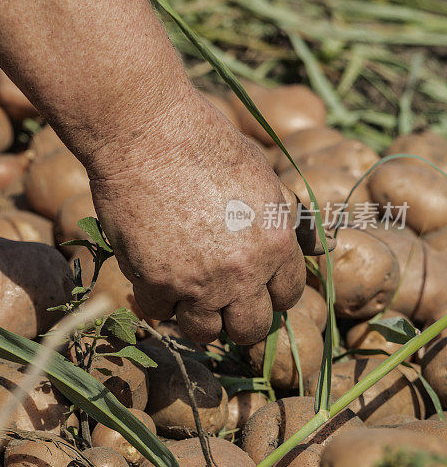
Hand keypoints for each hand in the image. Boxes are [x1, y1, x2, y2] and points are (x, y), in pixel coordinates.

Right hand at [87, 91, 320, 344]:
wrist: (145, 134)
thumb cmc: (202, 142)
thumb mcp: (261, 174)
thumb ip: (286, 218)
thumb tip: (321, 247)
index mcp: (276, 243)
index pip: (285, 296)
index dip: (267, 292)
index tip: (249, 286)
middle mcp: (244, 271)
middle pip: (250, 328)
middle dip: (236, 318)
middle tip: (217, 300)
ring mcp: (200, 282)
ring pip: (204, 333)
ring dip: (194, 317)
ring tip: (182, 293)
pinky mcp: (158, 282)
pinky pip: (158, 311)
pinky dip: (153, 298)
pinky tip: (149, 274)